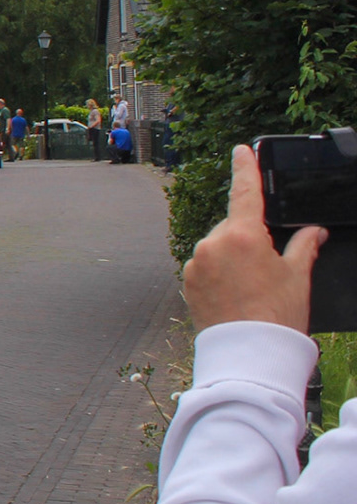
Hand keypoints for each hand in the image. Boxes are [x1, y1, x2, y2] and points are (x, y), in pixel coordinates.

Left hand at [183, 145, 326, 332]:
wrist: (249, 353)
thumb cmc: (277, 314)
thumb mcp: (298, 275)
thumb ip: (304, 245)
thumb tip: (314, 231)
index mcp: (241, 234)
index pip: (245, 192)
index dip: (245, 168)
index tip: (240, 150)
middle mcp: (212, 243)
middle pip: (233, 227)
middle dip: (249, 238)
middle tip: (268, 267)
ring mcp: (196, 262)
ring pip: (218, 248)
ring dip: (233, 257)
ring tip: (252, 288)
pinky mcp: (187, 282)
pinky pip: (206, 267)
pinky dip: (220, 273)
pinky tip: (236, 294)